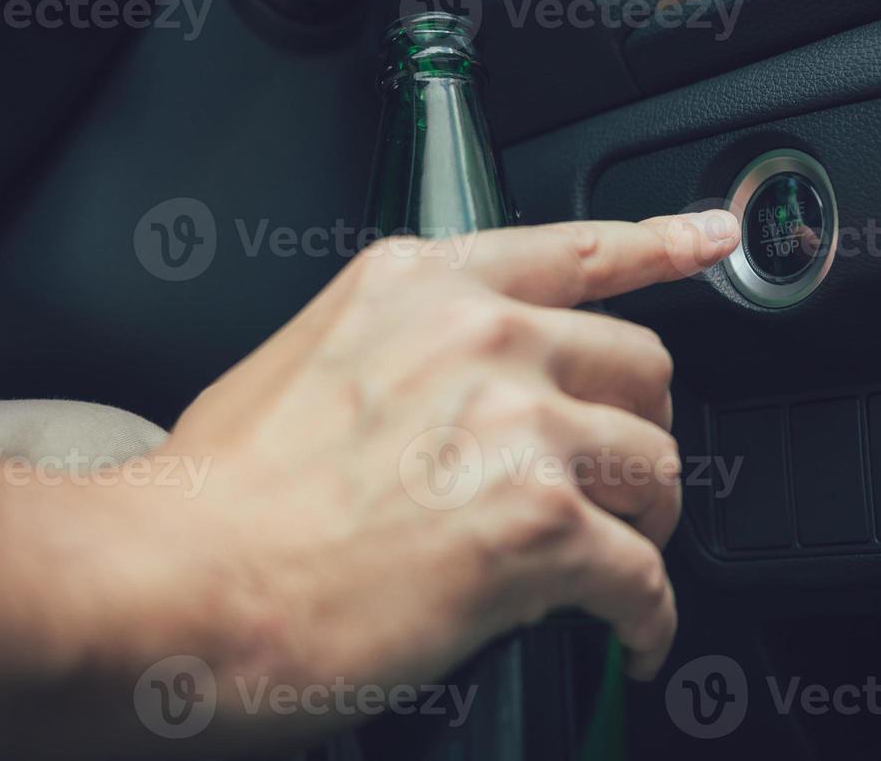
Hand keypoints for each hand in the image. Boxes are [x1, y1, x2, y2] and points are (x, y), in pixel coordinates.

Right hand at [149, 212, 739, 742]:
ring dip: (643, 526)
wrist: (168, 583)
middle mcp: (482, 335)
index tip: (712, 241)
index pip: (576, 249)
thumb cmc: (211, 497)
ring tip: (609, 565)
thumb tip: (453, 396)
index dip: (661, 244)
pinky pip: (645, 576)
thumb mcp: (301, 362)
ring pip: (657, 469)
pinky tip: (627, 639)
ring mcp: (516, 423)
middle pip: (641, 371)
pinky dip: (648, 618)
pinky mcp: (538, 524)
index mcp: (421, 285)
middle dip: (636, 434)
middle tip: (611, 484)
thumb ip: (400, 352)